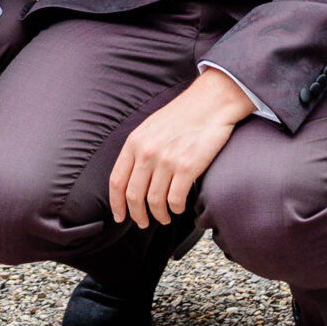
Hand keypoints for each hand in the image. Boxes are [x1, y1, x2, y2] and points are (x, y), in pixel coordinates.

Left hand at [108, 69, 254, 228]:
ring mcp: (167, 161)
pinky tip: (179, 208)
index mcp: (135, 142)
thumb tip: (131, 176)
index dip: (116, 203)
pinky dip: (176, 209)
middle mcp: (147, 152)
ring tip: (164, 218)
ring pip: (155, 202)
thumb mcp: (150, 126)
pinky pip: (175, 200)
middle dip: (137, 215)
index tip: (119, 216)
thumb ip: (139, 148)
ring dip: (159, 215)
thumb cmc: (182, 115)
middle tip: (143, 223)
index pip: (117, 181)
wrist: (210, 103)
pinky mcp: (188, 167)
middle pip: (134, 196)